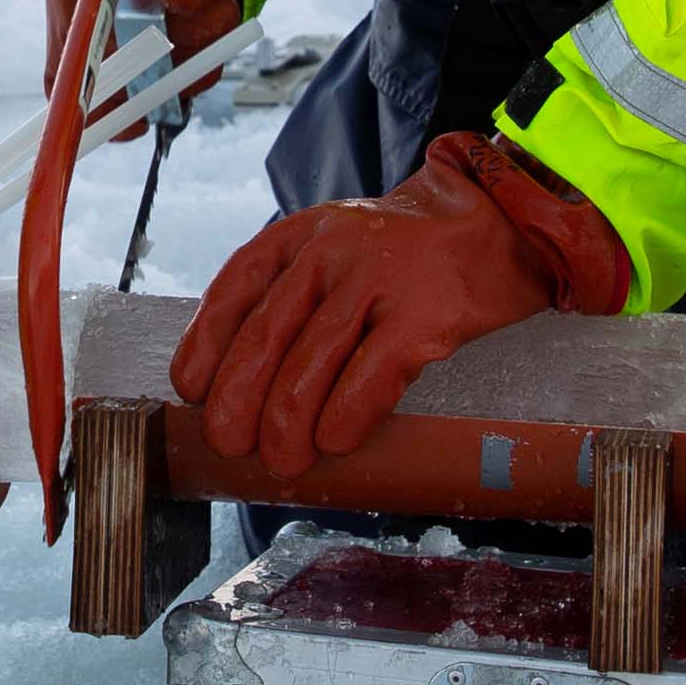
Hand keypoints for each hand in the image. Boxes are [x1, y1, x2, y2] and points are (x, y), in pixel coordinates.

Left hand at [170, 134, 632, 472]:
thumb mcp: (333, 251)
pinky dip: (345, 416)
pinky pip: (372, 375)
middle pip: (265, 336)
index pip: (233, 291)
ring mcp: (379, 279)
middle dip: (238, 401)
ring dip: (287, 424)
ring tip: (282, 460)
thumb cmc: (403, 256)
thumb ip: (289, 298)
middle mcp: (330, 252)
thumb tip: (236, 384)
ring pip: (311, 363)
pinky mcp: (426, 313)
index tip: (191, 392)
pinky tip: (333, 443)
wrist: (494, 224)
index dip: (205, 347)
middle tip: (230, 445)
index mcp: (298, 237)